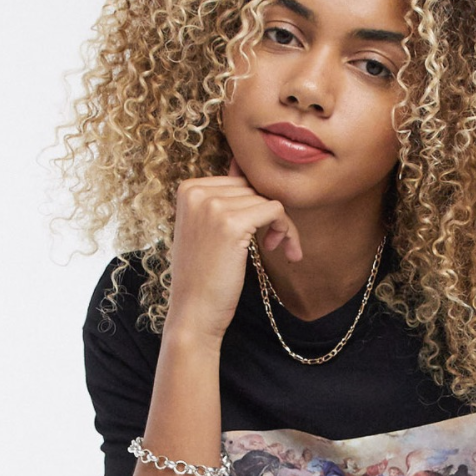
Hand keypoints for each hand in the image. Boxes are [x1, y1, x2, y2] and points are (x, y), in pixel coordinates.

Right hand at [164, 155, 302, 342]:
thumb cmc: (203, 276)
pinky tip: (284, 250)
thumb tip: (240, 163)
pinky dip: (287, 230)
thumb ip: (221, 198)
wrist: (194, 312)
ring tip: (276, 249)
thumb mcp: (205, 229)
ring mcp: (212, 206)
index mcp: (188, 189)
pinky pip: (276, 211)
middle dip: (270, 214)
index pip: (239, 181)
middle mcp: (197, 192)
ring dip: (282, 226)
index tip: (260, 233)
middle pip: (254, 188)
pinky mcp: (232, 224)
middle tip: (273, 244)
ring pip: (268, 199)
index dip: (256, 206)